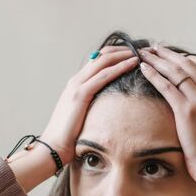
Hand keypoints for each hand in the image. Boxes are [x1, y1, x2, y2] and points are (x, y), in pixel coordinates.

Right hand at [40, 46, 140, 163]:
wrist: (53, 146)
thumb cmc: (68, 136)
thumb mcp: (81, 115)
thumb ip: (92, 106)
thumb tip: (108, 108)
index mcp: (76, 84)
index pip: (98, 60)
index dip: (116, 54)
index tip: (133, 54)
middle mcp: (76, 80)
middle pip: (102, 55)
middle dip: (123, 50)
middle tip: (141, 49)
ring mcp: (77, 85)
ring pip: (104, 61)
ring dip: (124, 55)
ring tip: (140, 53)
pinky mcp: (80, 94)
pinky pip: (104, 75)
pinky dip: (120, 67)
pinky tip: (132, 64)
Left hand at [138, 47, 195, 187]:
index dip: (188, 59)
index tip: (175, 56)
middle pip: (188, 65)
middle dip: (170, 54)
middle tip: (155, 48)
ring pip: (176, 72)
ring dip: (158, 60)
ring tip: (145, 52)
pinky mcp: (185, 111)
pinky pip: (166, 86)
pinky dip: (154, 75)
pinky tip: (143, 68)